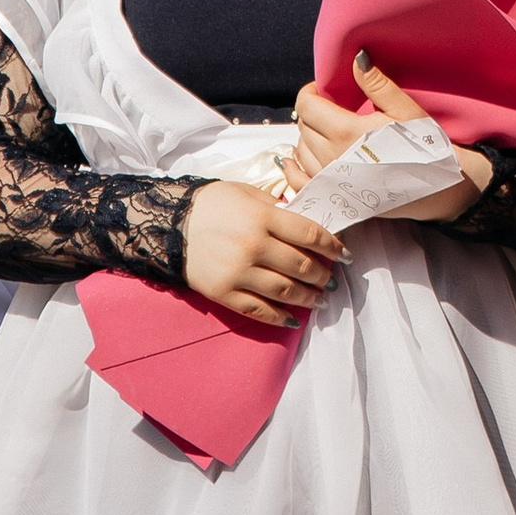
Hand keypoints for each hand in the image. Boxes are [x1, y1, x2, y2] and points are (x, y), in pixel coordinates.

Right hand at [183, 181, 343, 329]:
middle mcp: (254, 246)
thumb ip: (278, 209)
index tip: (345, 255)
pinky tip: (292, 320)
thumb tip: (306, 225)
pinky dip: (278, 317)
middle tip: (332, 279)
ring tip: (320, 300)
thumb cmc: (214, 204)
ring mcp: (238, 272)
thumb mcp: (249, 194)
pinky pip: (257, 310)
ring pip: (284, 291)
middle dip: (322, 275)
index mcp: (263, 218)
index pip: (309, 234)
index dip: (332, 246)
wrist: (170, 224)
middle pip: (300, 265)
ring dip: (307, 298)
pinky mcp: (224, 293)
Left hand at [284, 51, 491, 221]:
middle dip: (312, 111)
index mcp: (346, 132)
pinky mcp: (334, 197)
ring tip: (325, 129)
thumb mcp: (406, 111)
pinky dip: (294, 168)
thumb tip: (356, 58)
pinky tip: (294, 161)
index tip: (324, 87)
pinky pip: (300, 182)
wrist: (437, 187)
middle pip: (303, 126)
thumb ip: (377, 84)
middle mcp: (331, 157)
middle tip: (331, 106)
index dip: (311, 91)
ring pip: (300, 151)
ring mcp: (331, 180)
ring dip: (307, 136)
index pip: (307, 105)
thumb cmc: (425, 147)